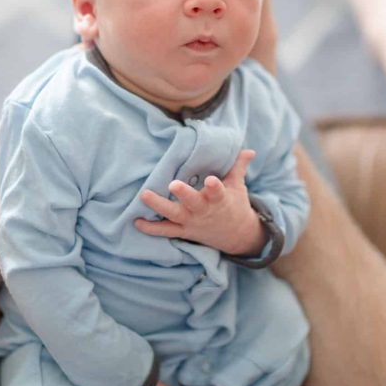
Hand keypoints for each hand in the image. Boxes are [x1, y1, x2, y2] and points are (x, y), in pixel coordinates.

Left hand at [136, 150, 265, 255]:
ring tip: (144, 195)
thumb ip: (238, 166)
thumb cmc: (234, 205)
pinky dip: (150, 228)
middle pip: (193, 203)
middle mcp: (204, 211)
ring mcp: (192, 222)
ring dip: (158, 206)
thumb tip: (249, 150)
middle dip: (184, 194)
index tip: (210, 180)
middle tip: (173, 184)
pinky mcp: (184, 231)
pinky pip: (165, 231)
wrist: (237, 235)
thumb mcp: (238, 186)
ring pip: (174, 215)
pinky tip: (136, 221)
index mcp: (219, 199)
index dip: (214, 187)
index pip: (218, 192)